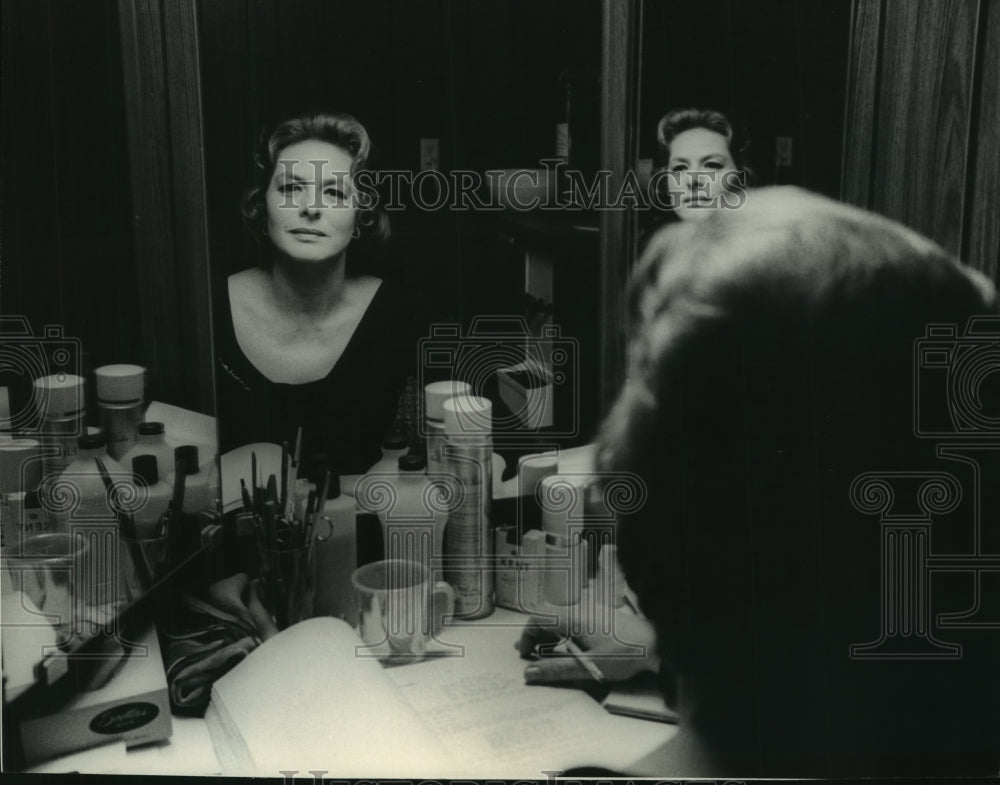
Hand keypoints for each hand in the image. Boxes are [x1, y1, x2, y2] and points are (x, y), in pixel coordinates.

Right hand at [517, 600, 658, 683]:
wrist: (656, 643)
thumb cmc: (624, 653)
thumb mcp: (587, 666)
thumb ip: (556, 669)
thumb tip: (530, 673)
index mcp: (572, 619)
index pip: (537, 619)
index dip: (526, 636)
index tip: (524, 654)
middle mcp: (578, 611)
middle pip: (547, 618)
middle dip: (534, 635)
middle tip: (528, 654)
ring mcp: (589, 612)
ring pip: (560, 619)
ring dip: (548, 635)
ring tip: (543, 652)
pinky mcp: (599, 618)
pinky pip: (573, 622)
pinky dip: (562, 634)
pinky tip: (567, 648)